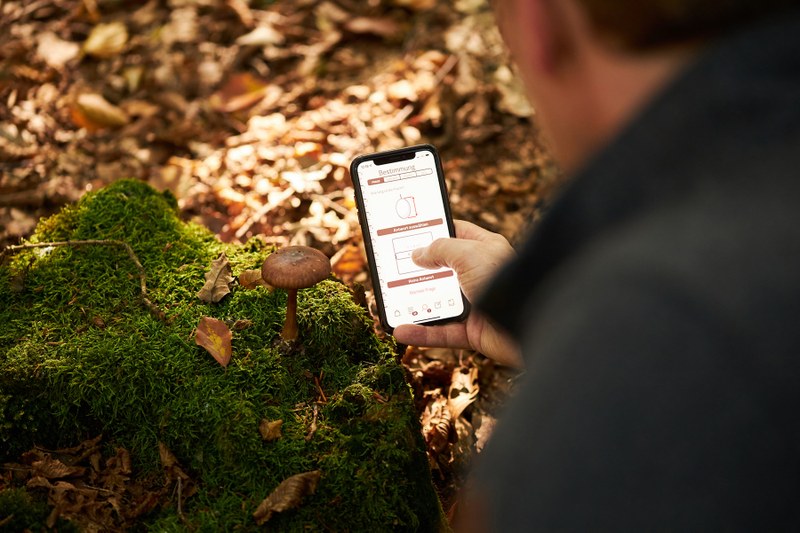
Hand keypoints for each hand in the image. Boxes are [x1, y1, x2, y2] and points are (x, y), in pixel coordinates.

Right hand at [393, 220, 522, 367]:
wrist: (534, 322)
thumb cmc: (505, 280)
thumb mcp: (468, 253)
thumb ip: (440, 249)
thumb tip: (418, 254)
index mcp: (486, 249)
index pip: (457, 233)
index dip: (434, 231)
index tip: (410, 231)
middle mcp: (481, 275)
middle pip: (443, 270)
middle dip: (418, 271)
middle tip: (392, 268)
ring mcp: (477, 304)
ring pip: (439, 302)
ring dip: (415, 303)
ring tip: (390, 301)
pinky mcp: (474, 332)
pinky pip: (442, 332)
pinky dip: (421, 333)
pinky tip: (400, 330)